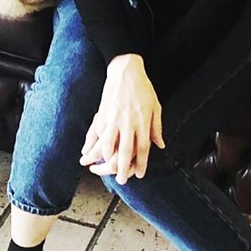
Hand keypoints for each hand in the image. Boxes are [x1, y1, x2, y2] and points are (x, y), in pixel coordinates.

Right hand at [80, 54, 164, 184]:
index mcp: (142, 122)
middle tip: (121, 180)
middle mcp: (128, 123)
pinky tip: (90, 152)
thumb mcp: (155, 107)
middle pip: (125, 151)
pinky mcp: (103, 113)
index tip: (139, 174)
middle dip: (122, 168)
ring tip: (103, 169)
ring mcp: (113, 118)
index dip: (141, 163)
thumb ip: (157, 127)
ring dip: (105, 159)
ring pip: (108, 144)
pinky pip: (97, 133)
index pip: (142, 149)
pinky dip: (93, 144)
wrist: (126, 70)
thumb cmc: (143, 88)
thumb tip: (160, 145)